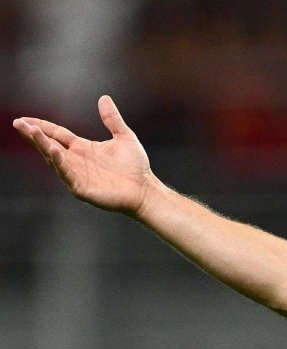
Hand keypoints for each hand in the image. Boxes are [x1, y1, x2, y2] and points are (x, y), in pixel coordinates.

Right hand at [12, 95, 154, 216]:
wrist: (146, 190)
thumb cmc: (136, 167)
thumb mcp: (124, 137)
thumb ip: (112, 119)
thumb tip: (104, 98)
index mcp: (82, 148)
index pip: (57, 134)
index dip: (42, 126)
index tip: (25, 119)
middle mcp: (76, 160)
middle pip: (49, 144)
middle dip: (34, 134)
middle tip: (18, 123)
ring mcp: (77, 174)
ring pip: (54, 158)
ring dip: (43, 145)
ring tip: (32, 132)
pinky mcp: (81, 188)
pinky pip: (66, 174)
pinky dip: (59, 163)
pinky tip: (52, 151)